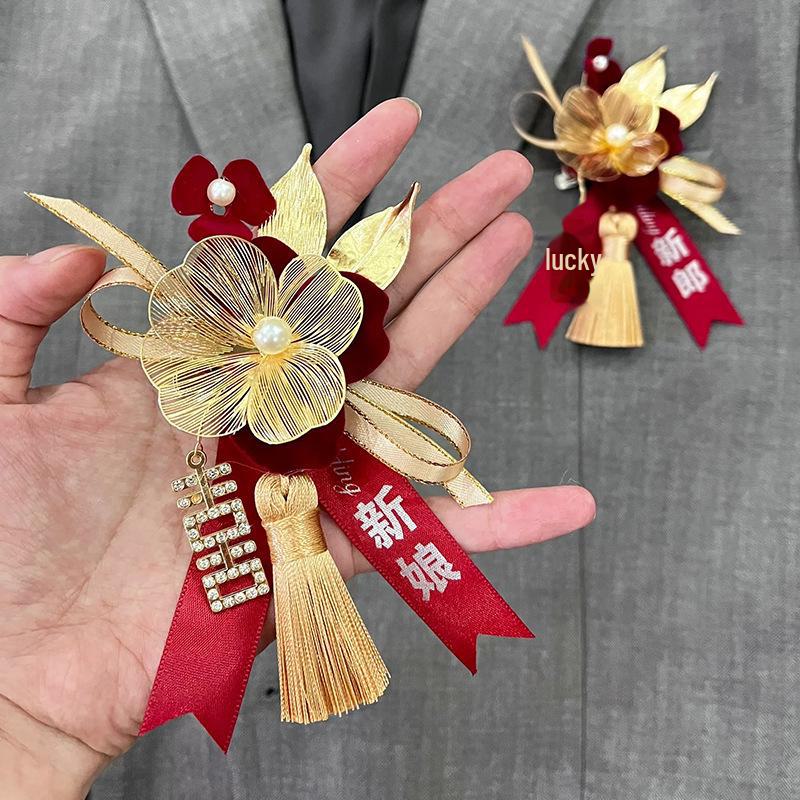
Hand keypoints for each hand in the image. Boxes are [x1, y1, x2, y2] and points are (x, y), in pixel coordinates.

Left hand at [0, 98, 594, 797]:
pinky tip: (563, 504)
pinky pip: (424, 538)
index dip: (340, 187)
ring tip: (514, 247)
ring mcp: (301, 471)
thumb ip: (19, 307)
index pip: (281, 254)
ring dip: (463, 313)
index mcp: (193, 360)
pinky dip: (498, 525)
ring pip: (402, 380)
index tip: (397, 132)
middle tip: (491, 178)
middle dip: (427, 232)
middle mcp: (260, 403)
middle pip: (363, 301)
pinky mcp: (324, 549)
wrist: (17, 664)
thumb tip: (82, 245)